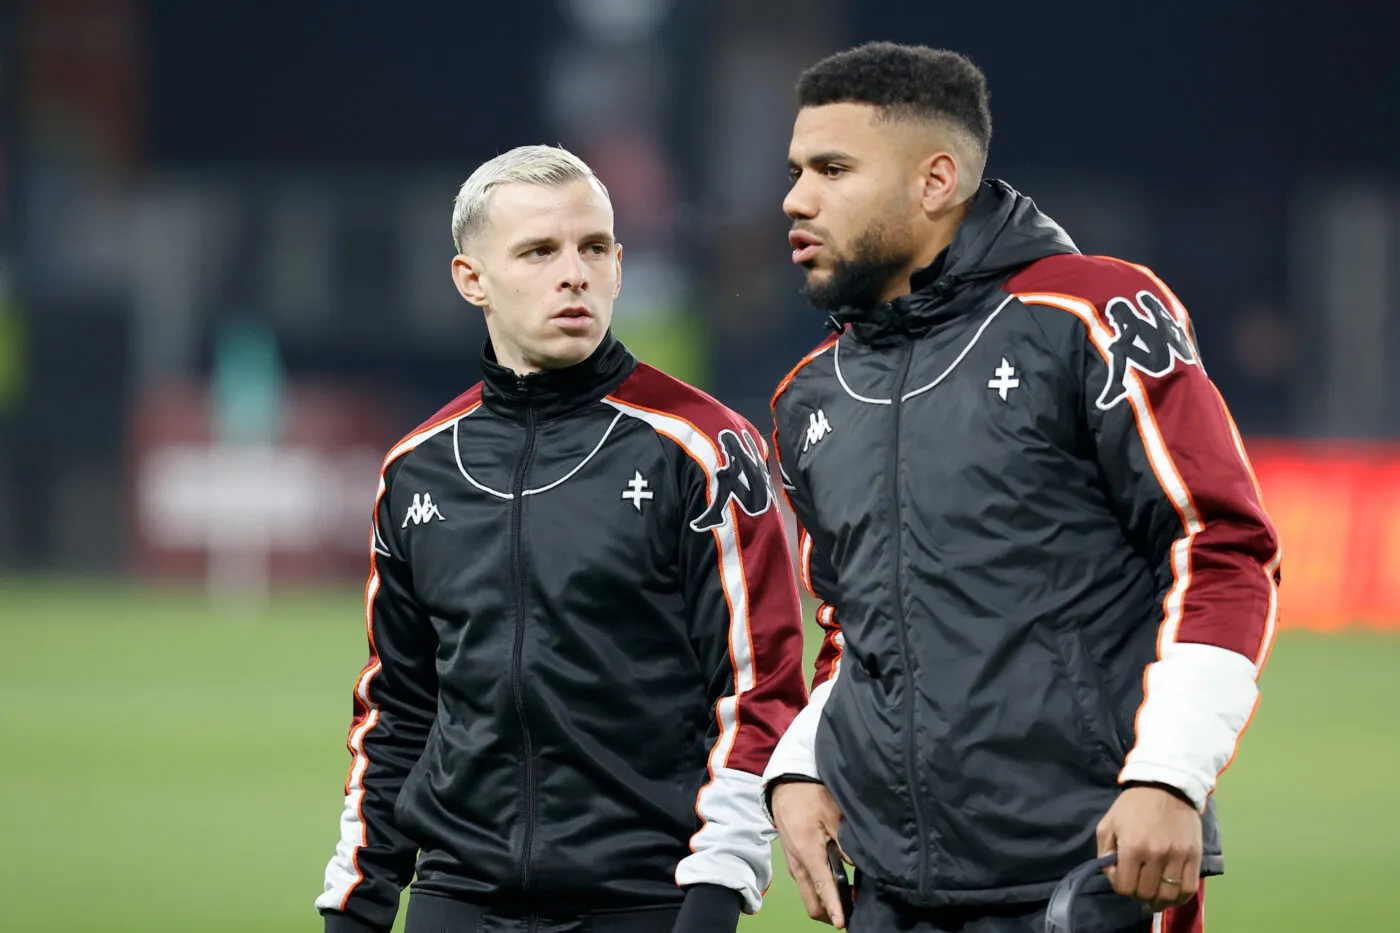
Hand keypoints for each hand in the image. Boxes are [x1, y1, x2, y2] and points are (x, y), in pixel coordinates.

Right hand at [770, 781, 847, 927]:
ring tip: (849, 900)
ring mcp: (794, 866)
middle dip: (831, 915)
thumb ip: (844, 841)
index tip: (843, 924)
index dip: (834, 909)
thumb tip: (856, 864)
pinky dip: (820, 893)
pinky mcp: (794, 862)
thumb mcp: (832, 814)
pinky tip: (836, 885)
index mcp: (808, 853)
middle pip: (812, 905)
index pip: (822, 888)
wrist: (786, 787)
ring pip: (809, 897)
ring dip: (826, 905)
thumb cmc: (810, 797)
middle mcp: (798, 865)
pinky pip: (806, 886)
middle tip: (853, 914)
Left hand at [1097, 785, 1201, 911]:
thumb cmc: (1133, 806)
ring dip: (1158, 900)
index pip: (1124, 887)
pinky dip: (1179, 899)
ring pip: (1168, 896)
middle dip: (1137, 893)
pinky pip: (1189, 889)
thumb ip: (1104, 853)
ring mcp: (1178, 857)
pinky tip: (1170, 896)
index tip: (1121, 876)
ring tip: (1153, 897)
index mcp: (1132, 847)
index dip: (1119, 886)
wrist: (1166, 787)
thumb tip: (1113, 876)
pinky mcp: (1194, 857)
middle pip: (1146, 893)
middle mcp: (1156, 854)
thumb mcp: (1107, 824)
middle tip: (1137, 884)